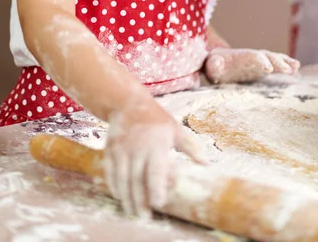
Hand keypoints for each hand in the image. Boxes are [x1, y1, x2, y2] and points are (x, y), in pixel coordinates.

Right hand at [102, 96, 206, 216]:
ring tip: (132, 212)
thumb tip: (206, 164)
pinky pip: (110, 171)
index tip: (159, 203)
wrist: (127, 102)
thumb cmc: (156, 118)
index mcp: (156, 142)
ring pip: (122, 178)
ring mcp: (121, 148)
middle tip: (145, 216)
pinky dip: (114, 186)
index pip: (155, 169)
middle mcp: (137, 147)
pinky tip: (120, 197)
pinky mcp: (110, 149)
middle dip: (140, 199)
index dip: (156, 187)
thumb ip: (190, 148)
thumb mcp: (175, 129)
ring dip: (126, 197)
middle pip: (137, 178)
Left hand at [205, 47, 299, 83]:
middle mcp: (252, 56)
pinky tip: (295, 68)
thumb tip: (217, 63)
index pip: (252, 56)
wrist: (218, 62)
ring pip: (273, 59)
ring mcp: (259, 61)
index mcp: (241, 56)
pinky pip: (276, 65)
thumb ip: (214, 65)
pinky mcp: (263, 68)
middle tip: (287, 70)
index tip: (268, 69)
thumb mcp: (212, 66)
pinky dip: (285, 65)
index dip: (261, 61)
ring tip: (295, 67)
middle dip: (277, 62)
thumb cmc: (214, 65)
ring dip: (284, 62)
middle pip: (267, 56)